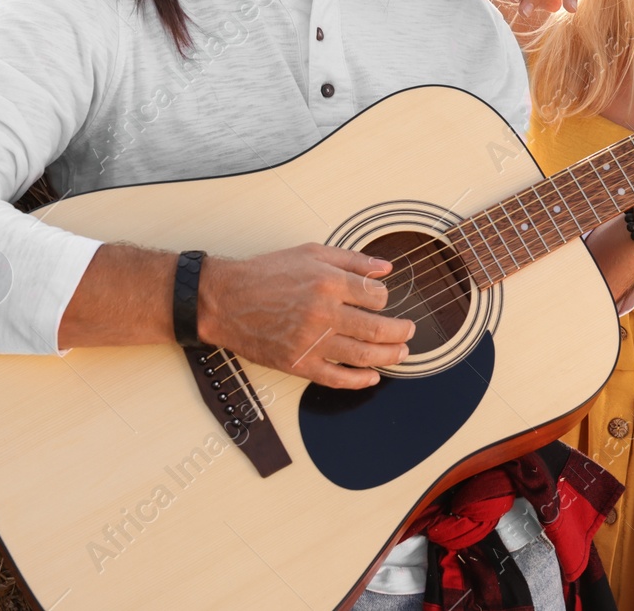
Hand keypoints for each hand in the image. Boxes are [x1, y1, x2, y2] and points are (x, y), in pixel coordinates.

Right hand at [197, 244, 414, 388]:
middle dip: (400, 332)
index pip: (376, 297)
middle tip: (409, 331)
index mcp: (328, 282)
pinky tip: (373, 377)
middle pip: (377, 329)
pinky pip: (336, 379)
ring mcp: (311, 342)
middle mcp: (323, 313)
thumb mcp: (310, 253)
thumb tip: (386, 268)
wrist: (224, 300)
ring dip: (389, 356)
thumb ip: (352, 260)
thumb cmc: (266, 274)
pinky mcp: (297, 364)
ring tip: (401, 353)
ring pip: (363, 356)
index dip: (386, 300)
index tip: (384, 301)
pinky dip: (359, 381)